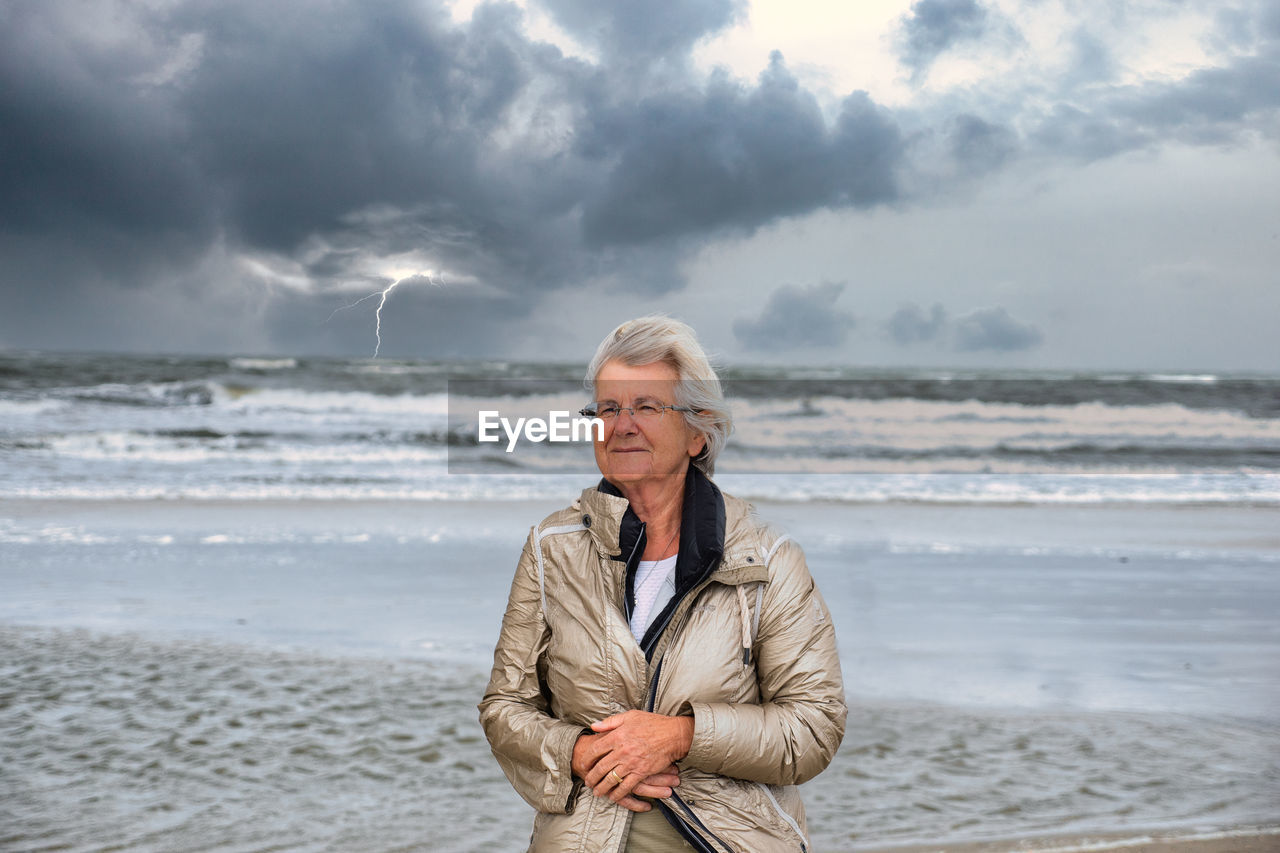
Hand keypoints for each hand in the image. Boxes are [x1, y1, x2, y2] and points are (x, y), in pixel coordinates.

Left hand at [572, 711, 693, 809]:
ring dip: (601, 788)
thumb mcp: (630, 716)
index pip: (595, 749)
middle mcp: (621, 750)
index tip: (583, 763)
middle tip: (587, 781)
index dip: (587, 758)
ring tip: (597, 792)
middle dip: (591, 777)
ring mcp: (631, 763)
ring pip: (610, 779)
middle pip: (600, 767)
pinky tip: (613, 796)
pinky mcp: (641, 772)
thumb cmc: (652, 723)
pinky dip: (617, 793)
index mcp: (617, 736)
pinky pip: (626, 786)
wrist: (673, 735)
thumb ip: (610, 722)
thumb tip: (594, 726)